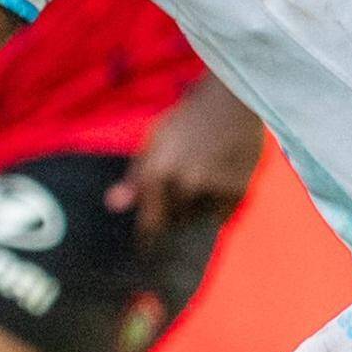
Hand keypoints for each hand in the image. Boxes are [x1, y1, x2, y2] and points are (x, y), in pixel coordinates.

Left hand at [121, 79, 266, 237]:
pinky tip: (219, 185)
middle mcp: (184, 184)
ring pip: (198, 218)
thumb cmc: (188, 119)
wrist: (232, 99)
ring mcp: (212, 188)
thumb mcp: (155, 141)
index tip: (146, 251)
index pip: (150, 223)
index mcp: (157, 171)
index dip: (148, 238)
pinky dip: (219, 208)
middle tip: (180, 205)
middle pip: (175, 221)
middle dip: (175, 219)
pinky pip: (222, 213)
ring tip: (201, 188)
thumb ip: (136, 177)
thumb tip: (114, 206)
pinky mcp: (238, 190)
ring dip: (196, 213)